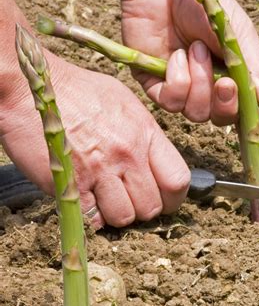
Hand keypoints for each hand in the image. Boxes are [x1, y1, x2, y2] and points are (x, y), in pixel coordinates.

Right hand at [0, 0, 189, 228]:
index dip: (172, 198)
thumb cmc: (77, 90)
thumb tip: (155, 163)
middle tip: (125, 200)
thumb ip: (144, 135)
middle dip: (140, 210)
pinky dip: (89, 217)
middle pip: (152, 206)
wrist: (32, 86)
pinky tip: (83, 200)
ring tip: (101, 199)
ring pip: (124, 217)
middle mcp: (128, 153)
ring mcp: (100, 170)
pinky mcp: (71, 184)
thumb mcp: (124, 103)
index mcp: (145, 132)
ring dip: (114, 215)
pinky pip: (92, 219)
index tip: (162, 200)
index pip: (178, 181)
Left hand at [95, 0, 258, 125]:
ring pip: (196, 113)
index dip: (251, 122)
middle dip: (225, 103)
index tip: (256, 122)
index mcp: (232, 78)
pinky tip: (177, 55)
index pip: (245, 112)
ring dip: (199, 83)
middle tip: (224, 81)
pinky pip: (170, 102)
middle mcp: (207, 88)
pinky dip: (177, 80)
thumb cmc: (205, 3)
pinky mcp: (155, 84)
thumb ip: (256, 71)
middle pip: (220, 119)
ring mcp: (181, 88)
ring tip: (196, 49)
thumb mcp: (239, 36)